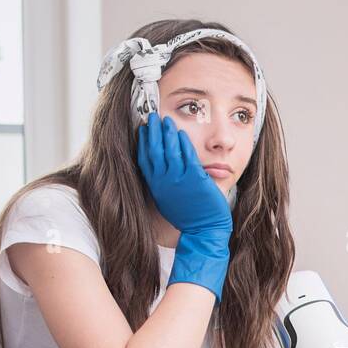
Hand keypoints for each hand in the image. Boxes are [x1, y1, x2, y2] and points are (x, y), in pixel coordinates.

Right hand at [137, 112, 232, 235]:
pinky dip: (183, 142)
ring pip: (169, 149)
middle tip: (153, 116)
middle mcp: (164, 181)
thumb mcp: (167, 201)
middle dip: (153, 131)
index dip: (143, 142)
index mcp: (156, 187)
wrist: (204, 231)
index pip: (144, 159)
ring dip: (167, 132)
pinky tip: (182, 133)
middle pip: (154, 150)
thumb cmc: (188, 218)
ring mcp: (178, 179)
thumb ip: (162, 185)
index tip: (143, 129)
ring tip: (167, 120)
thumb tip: (159, 172)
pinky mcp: (194, 178)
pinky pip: (186, 155)